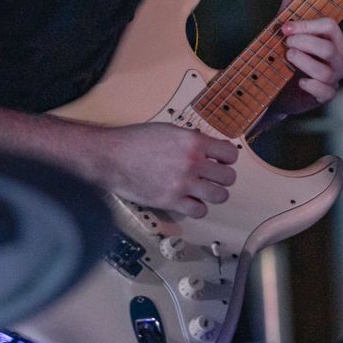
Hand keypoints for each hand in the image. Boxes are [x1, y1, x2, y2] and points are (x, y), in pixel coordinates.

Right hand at [97, 122, 238, 218]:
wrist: (111, 157)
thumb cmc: (136, 140)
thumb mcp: (169, 130)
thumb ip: (191, 140)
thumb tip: (208, 149)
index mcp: (193, 141)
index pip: (230, 154)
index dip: (228, 158)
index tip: (222, 161)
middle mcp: (192, 163)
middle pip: (228, 177)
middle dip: (223, 177)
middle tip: (212, 177)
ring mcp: (183, 184)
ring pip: (219, 196)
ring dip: (214, 194)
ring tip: (204, 191)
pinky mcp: (171, 201)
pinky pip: (199, 211)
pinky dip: (197, 208)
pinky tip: (189, 201)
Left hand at [268, 0, 342, 117]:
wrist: (274, 86)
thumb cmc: (286, 49)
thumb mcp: (287, 21)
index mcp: (334, 37)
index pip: (329, 26)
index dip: (307, 25)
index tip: (285, 26)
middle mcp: (338, 56)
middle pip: (328, 47)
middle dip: (303, 43)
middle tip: (285, 44)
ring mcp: (334, 77)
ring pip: (326, 70)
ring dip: (303, 62)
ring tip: (287, 58)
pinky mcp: (325, 95)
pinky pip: (326, 91)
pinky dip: (310, 85)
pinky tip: (297, 81)